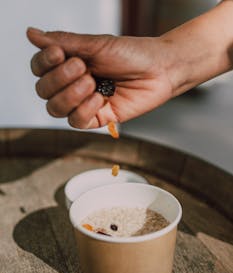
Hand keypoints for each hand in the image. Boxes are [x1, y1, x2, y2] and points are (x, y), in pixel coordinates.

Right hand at [27, 28, 173, 128]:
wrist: (160, 69)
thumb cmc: (132, 54)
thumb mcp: (96, 44)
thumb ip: (64, 43)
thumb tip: (32, 33)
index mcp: (69, 64)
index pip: (40, 69)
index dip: (43, 63)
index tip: (59, 54)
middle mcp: (73, 84)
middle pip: (43, 91)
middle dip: (59, 80)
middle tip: (82, 67)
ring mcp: (84, 102)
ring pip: (56, 109)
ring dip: (70, 95)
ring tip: (92, 83)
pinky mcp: (97, 117)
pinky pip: (77, 121)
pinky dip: (84, 110)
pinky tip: (99, 99)